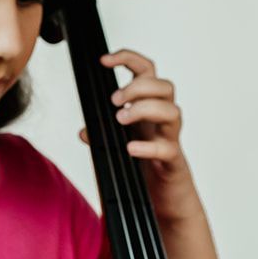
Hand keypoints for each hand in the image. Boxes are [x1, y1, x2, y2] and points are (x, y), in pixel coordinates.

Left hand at [81, 49, 205, 226]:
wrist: (166, 199)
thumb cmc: (146, 167)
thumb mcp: (118, 147)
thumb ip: (102, 137)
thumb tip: (84, 131)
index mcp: (150, 109)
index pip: (147, 72)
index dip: (129, 59)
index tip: (105, 60)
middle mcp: (163, 121)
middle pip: (165, 86)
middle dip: (138, 87)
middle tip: (114, 100)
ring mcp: (170, 139)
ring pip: (172, 111)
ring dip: (144, 109)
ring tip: (121, 119)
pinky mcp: (173, 162)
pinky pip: (167, 148)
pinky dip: (148, 146)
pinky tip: (130, 148)